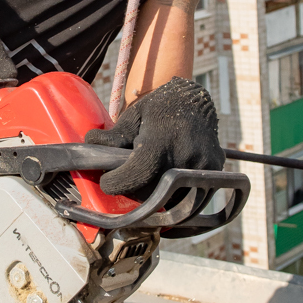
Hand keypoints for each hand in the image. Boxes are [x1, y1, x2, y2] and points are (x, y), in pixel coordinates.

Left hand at [85, 77, 222, 195]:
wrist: (196, 101)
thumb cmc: (160, 108)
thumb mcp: (134, 115)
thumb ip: (115, 136)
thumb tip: (89, 146)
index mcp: (164, 140)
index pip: (138, 174)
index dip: (118, 183)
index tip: (106, 182)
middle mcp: (186, 157)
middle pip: (151, 192)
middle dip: (132, 190)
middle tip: (122, 180)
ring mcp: (203, 168)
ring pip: (171, 201)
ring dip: (152, 197)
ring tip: (142, 181)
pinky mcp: (213, 175)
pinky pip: (189, 198)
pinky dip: (172, 196)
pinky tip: (160, 184)